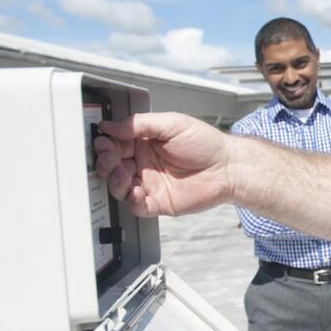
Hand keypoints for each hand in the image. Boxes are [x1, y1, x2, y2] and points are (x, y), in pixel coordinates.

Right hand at [93, 113, 233, 216]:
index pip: (115, 144)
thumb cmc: (205, 143)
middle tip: (109, 157)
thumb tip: (111, 125)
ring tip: (121, 173)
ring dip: (114, 180)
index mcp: (144, 143)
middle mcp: (143, 164)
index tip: (101, 140)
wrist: (228, 167)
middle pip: (113, 166)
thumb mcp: (171, 124)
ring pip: (119, 187)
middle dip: (106, 162)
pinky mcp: (158, 203)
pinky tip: (135, 191)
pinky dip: (130, 200)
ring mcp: (149, 184)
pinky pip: (136, 206)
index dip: (106, 143)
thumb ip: (140, 124)